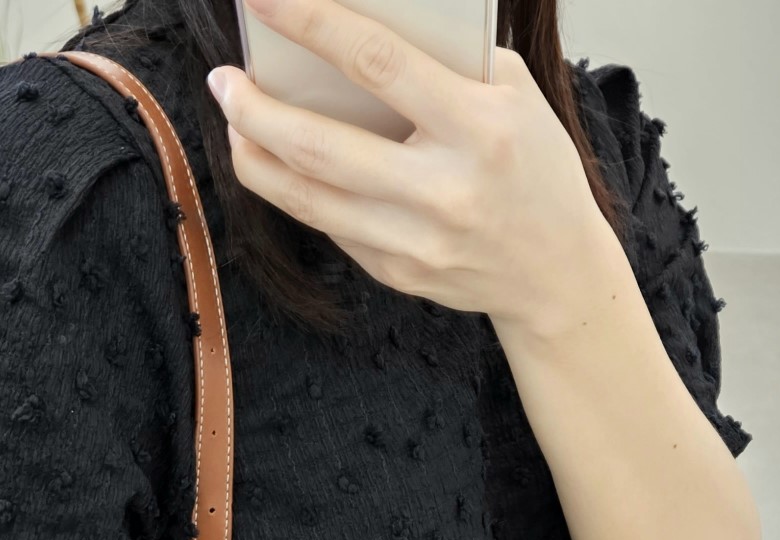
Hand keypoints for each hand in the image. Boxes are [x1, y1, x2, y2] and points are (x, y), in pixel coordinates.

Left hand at [207, 0, 608, 331]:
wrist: (556, 273)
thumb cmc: (532, 168)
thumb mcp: (513, 98)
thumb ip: (445, 62)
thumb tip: (355, 28)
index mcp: (479, 129)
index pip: (377, 63)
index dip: (310, 24)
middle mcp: (444, 192)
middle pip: (321, 146)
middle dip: (257, 109)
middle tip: (224, 79)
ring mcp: (416, 242)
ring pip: (308, 197)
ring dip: (256, 156)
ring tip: (234, 120)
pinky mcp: (397, 274)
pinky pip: (329, 225)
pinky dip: (296, 189)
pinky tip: (278, 162)